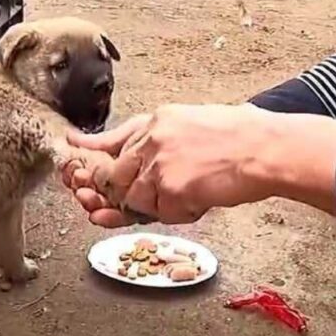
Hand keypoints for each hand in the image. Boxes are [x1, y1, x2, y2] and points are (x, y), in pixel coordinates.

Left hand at [64, 107, 335, 226]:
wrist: (265, 149)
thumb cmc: (240, 139)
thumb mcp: (192, 123)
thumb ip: (159, 138)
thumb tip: (135, 153)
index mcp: (157, 121)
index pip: (111, 139)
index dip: (89, 151)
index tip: (70, 153)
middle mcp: (151, 139)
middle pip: (113, 175)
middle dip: (113, 193)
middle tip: (127, 201)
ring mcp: (158, 164)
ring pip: (134, 198)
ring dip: (156, 207)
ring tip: (188, 195)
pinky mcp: (170, 188)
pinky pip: (160, 213)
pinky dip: (178, 214)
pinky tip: (200, 201)